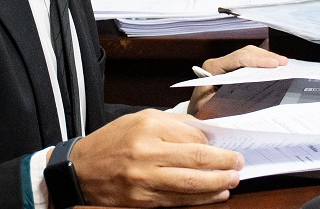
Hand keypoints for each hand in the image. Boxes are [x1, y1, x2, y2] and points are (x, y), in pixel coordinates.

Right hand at [70, 109, 243, 206]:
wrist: (80, 169)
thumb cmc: (113, 141)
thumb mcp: (140, 119)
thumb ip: (174, 125)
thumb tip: (205, 134)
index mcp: (149, 127)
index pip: (192, 136)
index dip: (213, 144)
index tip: (227, 145)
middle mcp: (147, 153)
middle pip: (196, 160)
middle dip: (223, 164)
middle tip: (239, 164)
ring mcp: (144, 179)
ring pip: (190, 185)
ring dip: (217, 184)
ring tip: (232, 180)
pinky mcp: (142, 201)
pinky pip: (178, 201)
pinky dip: (200, 199)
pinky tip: (215, 195)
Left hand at [188, 45, 287, 114]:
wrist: (195, 115)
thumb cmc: (202, 113)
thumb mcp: (214, 109)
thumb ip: (231, 102)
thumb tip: (254, 96)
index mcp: (212, 68)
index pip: (239, 58)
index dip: (258, 60)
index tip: (274, 65)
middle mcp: (219, 63)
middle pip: (247, 53)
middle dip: (266, 57)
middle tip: (283, 63)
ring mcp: (225, 65)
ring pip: (249, 55)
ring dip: (266, 58)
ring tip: (283, 64)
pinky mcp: (231, 70)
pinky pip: (249, 62)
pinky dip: (262, 64)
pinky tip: (274, 68)